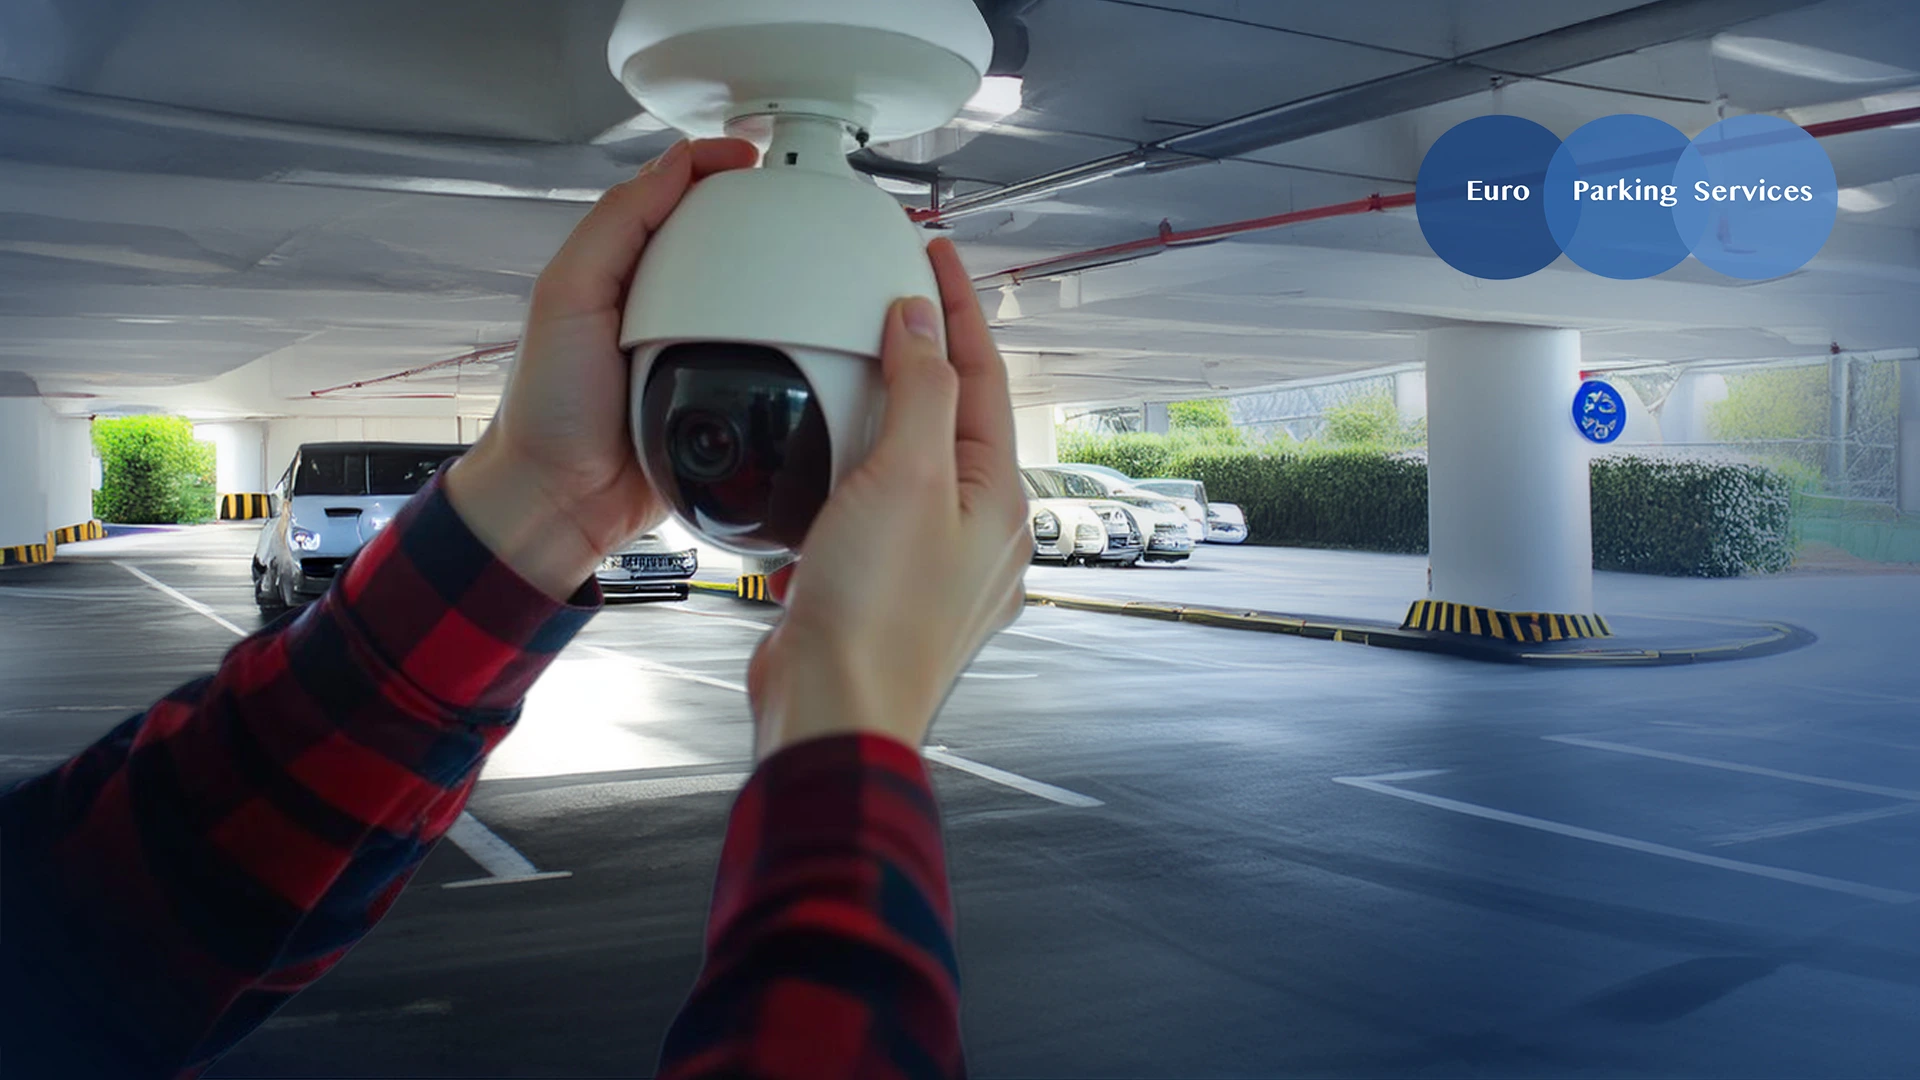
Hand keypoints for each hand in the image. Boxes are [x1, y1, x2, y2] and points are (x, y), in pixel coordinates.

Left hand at [446, 138, 760, 599]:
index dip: (711, 170)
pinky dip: (783, 345)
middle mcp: (658, 306)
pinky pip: (761, 361)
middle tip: (800, 207)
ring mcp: (691, 351)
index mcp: (620, 271)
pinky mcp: (718, 397)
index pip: (671, 198)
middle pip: (720, 245)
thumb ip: (616, 227)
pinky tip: (806, 336)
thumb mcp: (568, 297)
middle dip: (760, 221)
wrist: (563, 501)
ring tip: (817, 261)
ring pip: (747, 301)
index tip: (752, 160)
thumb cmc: (550, 409)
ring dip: (779, 283)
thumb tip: (671, 166)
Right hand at [747, 238, 1029, 758]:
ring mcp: (933, 560)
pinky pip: (876, 504)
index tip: (934, 256)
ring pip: (915, 460)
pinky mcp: (883, 584)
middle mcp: (977, 530)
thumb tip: (920, 326)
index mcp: (998, 498)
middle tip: (902, 295)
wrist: (832, 709)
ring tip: (864, 359)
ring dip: (888, 407)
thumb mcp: (909, 479)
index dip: (957, 309)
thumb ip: (920, 393)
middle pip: (956, 414)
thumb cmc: (878, 617)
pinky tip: (829, 457)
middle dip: (929, 352)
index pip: (983, 376)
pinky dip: (855, 466)